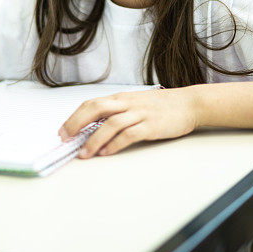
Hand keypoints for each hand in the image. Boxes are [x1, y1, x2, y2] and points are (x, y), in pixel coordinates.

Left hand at [57, 87, 197, 157]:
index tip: (63, 131)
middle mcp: (127, 103)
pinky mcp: (150, 126)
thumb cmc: (161, 105)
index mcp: (121, 98)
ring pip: (110, 124)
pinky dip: (115, 144)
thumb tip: (94, 127)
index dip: (74, 117)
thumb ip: (118, 112)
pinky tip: (107, 153)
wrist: (189, 103)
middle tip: (65, 139)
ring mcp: (139, 114)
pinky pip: (129, 134)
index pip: (91, 104)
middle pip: (96, 109)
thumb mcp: (136, 103)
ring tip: (84, 153)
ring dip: (94, 139)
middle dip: (77, 124)